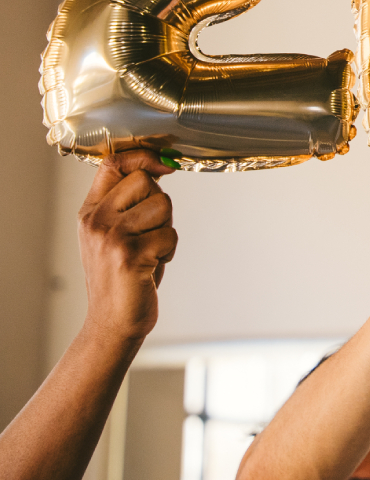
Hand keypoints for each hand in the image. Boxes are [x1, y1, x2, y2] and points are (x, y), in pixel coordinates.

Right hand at [77, 150, 177, 343]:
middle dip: (159, 204)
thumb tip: (160, 166)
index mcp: (89, 212)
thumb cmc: (123, 275)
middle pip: (145, 181)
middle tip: (149, 233)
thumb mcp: (114, 233)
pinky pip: (169, 234)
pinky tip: (150, 266)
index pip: (112, 164)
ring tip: (148, 252)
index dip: (142, 157)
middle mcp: (96, 221)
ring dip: (165, 229)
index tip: (164, 165)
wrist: (112, 321)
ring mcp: (111, 237)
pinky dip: (168, 250)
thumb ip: (128, 202)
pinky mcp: (129, 255)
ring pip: (162, 205)